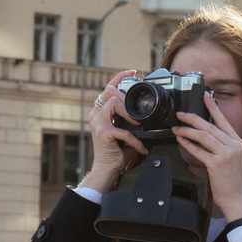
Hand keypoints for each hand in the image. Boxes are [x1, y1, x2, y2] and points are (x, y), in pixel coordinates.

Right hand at [79, 70, 148, 192]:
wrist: (107, 169)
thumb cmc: (116, 151)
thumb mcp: (123, 130)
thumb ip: (129, 120)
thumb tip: (146, 114)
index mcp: (100, 112)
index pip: (107, 88)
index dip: (119, 77)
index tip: (131, 71)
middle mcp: (95, 115)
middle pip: (109, 92)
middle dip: (126, 97)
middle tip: (137, 112)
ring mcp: (98, 123)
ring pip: (114, 104)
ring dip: (130, 113)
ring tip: (138, 125)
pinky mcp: (103, 133)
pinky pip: (124, 130)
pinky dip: (136, 140)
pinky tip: (141, 148)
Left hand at [173, 93, 241, 219]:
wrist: (238, 199)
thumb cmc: (234, 182)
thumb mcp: (233, 160)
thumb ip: (222, 147)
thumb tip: (205, 138)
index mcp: (238, 143)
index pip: (224, 121)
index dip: (213, 108)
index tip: (206, 96)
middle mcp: (233, 146)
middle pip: (210, 126)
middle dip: (193, 118)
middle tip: (181, 114)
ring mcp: (225, 154)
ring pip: (203, 136)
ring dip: (187, 131)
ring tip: (176, 129)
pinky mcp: (216, 164)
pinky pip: (198, 151)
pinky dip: (188, 145)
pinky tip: (180, 141)